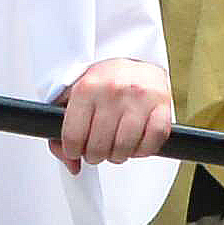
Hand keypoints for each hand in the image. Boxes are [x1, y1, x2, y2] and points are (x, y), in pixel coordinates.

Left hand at [54, 56, 174, 170]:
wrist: (137, 60)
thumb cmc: (104, 82)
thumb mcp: (75, 96)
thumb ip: (61, 130)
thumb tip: (72, 164)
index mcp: (87, 86)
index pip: (73, 136)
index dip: (72, 151)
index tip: (75, 150)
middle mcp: (113, 90)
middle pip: (98, 147)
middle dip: (95, 155)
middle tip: (97, 149)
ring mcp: (140, 97)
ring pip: (124, 148)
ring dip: (118, 155)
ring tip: (115, 147)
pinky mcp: (162, 105)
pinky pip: (151, 143)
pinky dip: (142, 150)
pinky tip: (135, 143)